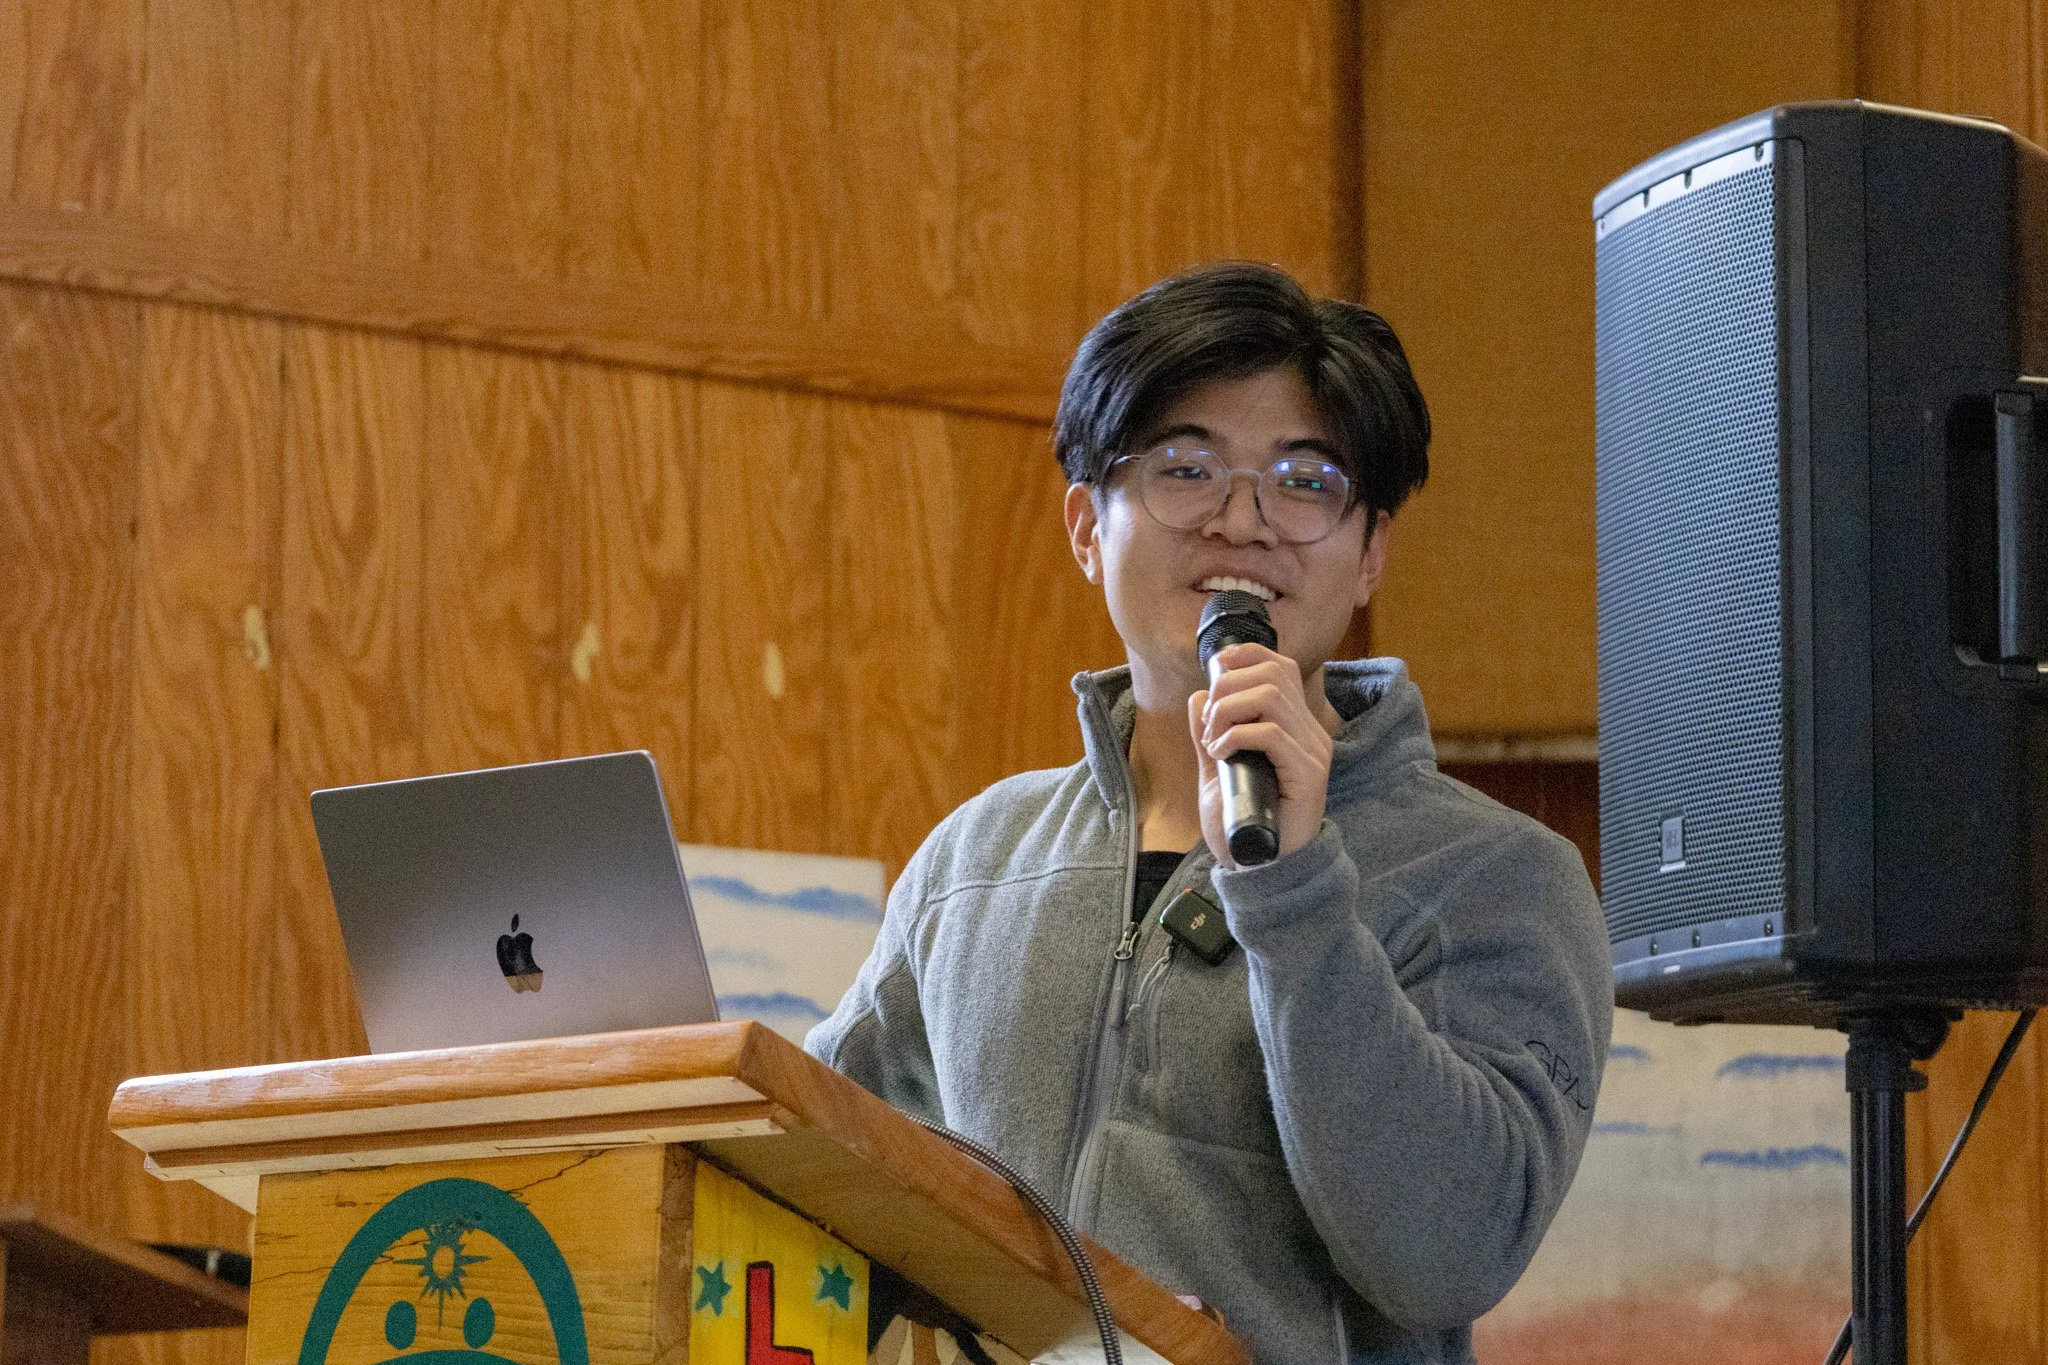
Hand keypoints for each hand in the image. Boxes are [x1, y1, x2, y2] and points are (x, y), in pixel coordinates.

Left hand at [1187, 643, 1333, 866]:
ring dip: (1228, 711)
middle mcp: (1309, 733)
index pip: (1281, 667)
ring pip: (1270, 697)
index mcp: (1294, 726)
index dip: (1248, 655)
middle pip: (1274, 673)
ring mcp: (1312, 752)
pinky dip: (1235, 736)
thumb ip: (1210, 735)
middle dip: (1229, 686)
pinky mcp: (1308, 773)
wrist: (1260, 869)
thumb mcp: (1217, 772)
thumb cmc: (1243, 824)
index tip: (1217, 667)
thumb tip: (1198, 697)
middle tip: (1209, 721)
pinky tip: (1220, 754)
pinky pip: (1270, 734)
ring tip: (1212, 741)